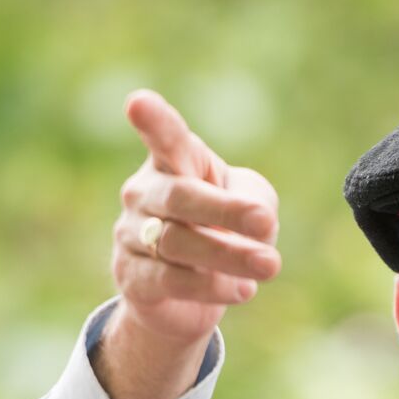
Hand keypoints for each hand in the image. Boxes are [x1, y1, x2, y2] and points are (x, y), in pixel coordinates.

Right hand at [98, 90, 281, 398]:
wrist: (190, 296)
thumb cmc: (225, 231)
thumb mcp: (254, 205)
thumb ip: (255, 200)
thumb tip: (250, 222)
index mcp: (174, 163)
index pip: (164, 138)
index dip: (152, 121)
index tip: (138, 102)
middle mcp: (144, 193)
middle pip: (181, 197)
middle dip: (227, 211)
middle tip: (268, 224)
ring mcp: (130, 234)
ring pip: (177, 243)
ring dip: (230, 255)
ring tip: (269, 265)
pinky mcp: (131, 277)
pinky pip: (171, 281)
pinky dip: (212, 287)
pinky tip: (242, 290)